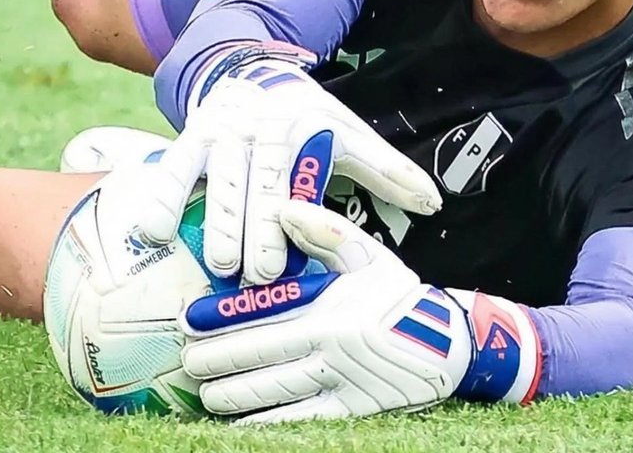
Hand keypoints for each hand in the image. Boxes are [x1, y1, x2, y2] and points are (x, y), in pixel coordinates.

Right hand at [135, 48, 441, 282]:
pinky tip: (152, 231)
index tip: (295, 256)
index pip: (299, 180)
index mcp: (303, 130)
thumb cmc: (307, 119)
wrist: (252, 72)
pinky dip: (163, 196)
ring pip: (219, 180)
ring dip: (217, 220)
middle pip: (259, 184)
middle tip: (255, 273)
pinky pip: (175, 168)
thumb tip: (435, 203)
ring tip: (216, 263)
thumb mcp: (348, 134)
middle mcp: (261, 129)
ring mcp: (223, 131)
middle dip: (256, 228)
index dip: (296, 218)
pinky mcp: (190, 136)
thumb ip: (388, 169)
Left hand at [179, 200, 541, 422]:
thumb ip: (325, 229)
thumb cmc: (397, 294)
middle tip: (186, 363)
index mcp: (328, 309)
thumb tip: (282, 207)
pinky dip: (265, 424)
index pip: (261, 319)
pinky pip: (298, 422)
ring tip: (204, 395)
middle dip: (215, 363)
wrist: (446, 345)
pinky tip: (240, 424)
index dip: (220, 324)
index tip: (188, 325)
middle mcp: (329, 350)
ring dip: (232, 396)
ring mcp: (339, 386)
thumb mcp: (367, 253)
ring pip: (272, 394)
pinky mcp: (349, 414)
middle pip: (258, 360)